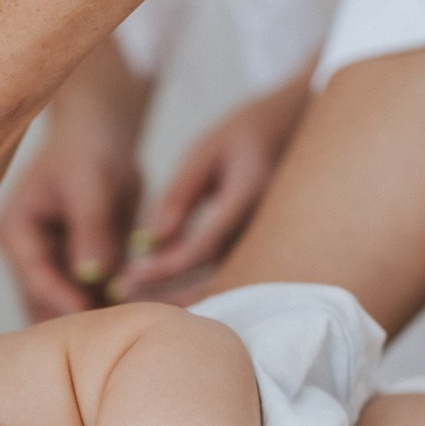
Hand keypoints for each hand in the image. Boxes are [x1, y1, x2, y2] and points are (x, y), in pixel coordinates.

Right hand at [0, 128, 144, 320]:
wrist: (98, 141)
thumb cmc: (90, 151)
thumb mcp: (91, 181)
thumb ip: (92, 226)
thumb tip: (92, 274)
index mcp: (16, 233)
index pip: (34, 277)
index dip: (62, 299)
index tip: (92, 312)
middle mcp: (25, 257)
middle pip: (45, 303)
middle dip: (79, 318)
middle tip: (119, 328)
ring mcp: (48, 269)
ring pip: (67, 309)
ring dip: (96, 318)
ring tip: (130, 323)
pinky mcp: (71, 276)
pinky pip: (90, 302)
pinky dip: (110, 309)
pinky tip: (136, 312)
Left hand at [114, 71, 309, 301]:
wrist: (299, 127)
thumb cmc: (245, 133)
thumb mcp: (205, 152)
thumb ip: (179, 195)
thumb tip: (151, 242)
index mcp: (249, 196)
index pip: (203, 246)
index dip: (165, 267)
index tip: (128, 277)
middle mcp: (266, 225)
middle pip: (214, 276)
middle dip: (168, 293)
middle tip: (125, 297)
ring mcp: (271, 238)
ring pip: (224, 281)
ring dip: (182, 295)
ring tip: (138, 298)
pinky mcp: (266, 244)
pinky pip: (231, 274)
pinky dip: (198, 284)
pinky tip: (165, 290)